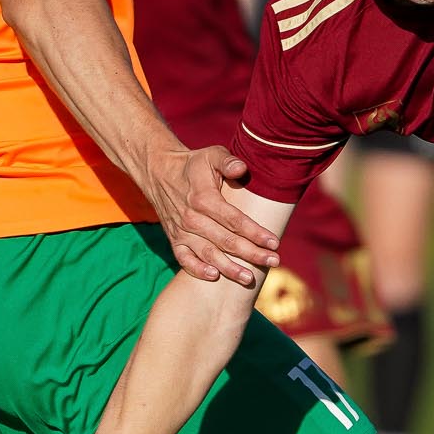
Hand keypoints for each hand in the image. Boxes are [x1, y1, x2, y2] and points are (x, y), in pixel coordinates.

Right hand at [142, 142, 279, 285]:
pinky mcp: (174, 240)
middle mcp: (192, 218)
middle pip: (226, 241)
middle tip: (274, 262)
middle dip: (252, 253)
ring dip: (229, 268)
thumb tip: (241, 168)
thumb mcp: (211, 155)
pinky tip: (214, 277)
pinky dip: (197, 270)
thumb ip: (227, 161)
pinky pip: (184, 260)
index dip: (255, 232)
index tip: (274, 242)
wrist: (159, 172)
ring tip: (249, 278)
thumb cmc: (194, 165)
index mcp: (204, 198)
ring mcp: (182, 231)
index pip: (234, 220)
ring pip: (208, 254)